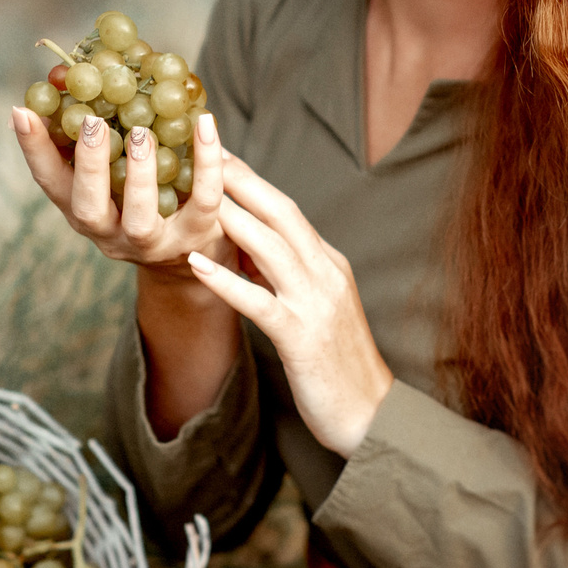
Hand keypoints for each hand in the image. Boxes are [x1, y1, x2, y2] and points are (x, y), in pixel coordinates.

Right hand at [11, 105, 232, 273]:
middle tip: (92, 123)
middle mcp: (110, 233)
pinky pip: (203, 201)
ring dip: (138, 174)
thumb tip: (62, 77)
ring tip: (142, 133)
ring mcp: (152, 242)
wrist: (194, 253)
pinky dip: (206, 162)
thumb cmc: (146, 195)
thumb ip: (95, 133)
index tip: (22, 111)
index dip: (34, 149)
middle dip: (88, 165)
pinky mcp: (195, 237)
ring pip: (140, 218)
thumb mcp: (114, 168)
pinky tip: (205, 124)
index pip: (50, 181)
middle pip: (88, 208)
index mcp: (83, 209)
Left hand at [186, 156, 393, 457]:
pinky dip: (227, 280)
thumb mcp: (313, 308)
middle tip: (202, 150)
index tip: (218, 154)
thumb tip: (244, 248)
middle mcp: (326, 274)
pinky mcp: (302, 339)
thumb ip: (286, 276)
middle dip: (242, 180)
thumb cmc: (337, 366)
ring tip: (195, 191)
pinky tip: (196, 264)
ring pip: (272, 247)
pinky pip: (260, 302)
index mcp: (329, 264)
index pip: (287, 210)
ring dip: (233, 216)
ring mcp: (316, 304)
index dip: (252, 180)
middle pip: (282, 214)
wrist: (372, 417)